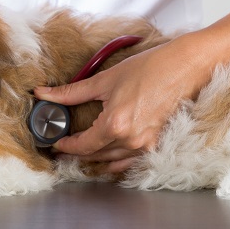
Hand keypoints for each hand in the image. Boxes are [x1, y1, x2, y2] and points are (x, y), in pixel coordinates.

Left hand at [33, 35, 210, 172]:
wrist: (185, 66)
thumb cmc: (150, 68)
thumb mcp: (104, 79)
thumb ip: (71, 92)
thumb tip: (44, 94)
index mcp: (115, 125)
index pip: (82, 146)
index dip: (65, 146)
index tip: (55, 143)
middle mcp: (131, 141)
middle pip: (95, 156)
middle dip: (76, 153)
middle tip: (62, 148)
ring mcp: (146, 146)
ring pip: (112, 162)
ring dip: (94, 159)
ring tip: (80, 152)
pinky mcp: (157, 144)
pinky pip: (131, 162)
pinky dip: (116, 162)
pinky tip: (107, 155)